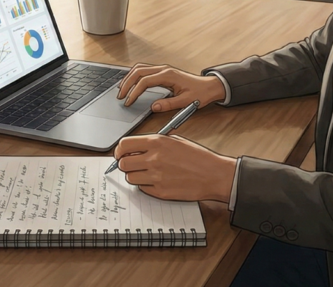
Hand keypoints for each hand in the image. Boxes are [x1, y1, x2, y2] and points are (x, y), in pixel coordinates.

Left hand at [113, 134, 236, 201]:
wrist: (213, 174)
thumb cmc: (197, 157)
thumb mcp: (175, 140)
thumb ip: (153, 143)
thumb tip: (134, 149)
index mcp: (156, 142)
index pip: (124, 145)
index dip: (119, 151)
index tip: (120, 154)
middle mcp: (153, 159)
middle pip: (123, 164)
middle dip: (125, 164)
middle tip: (132, 165)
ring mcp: (156, 177)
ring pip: (130, 178)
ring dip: (135, 176)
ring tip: (147, 173)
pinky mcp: (160, 192)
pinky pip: (142, 189)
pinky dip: (146, 186)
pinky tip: (158, 181)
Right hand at [117, 63, 225, 111]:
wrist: (210, 86)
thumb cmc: (200, 93)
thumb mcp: (186, 102)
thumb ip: (169, 104)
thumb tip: (154, 107)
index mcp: (168, 75)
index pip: (145, 81)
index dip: (134, 92)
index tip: (128, 102)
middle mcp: (164, 69)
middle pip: (138, 71)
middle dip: (127, 83)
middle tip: (120, 96)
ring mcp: (163, 69)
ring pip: (140, 68)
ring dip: (129, 78)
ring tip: (122, 90)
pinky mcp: (163, 72)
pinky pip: (144, 70)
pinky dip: (135, 76)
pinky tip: (131, 83)